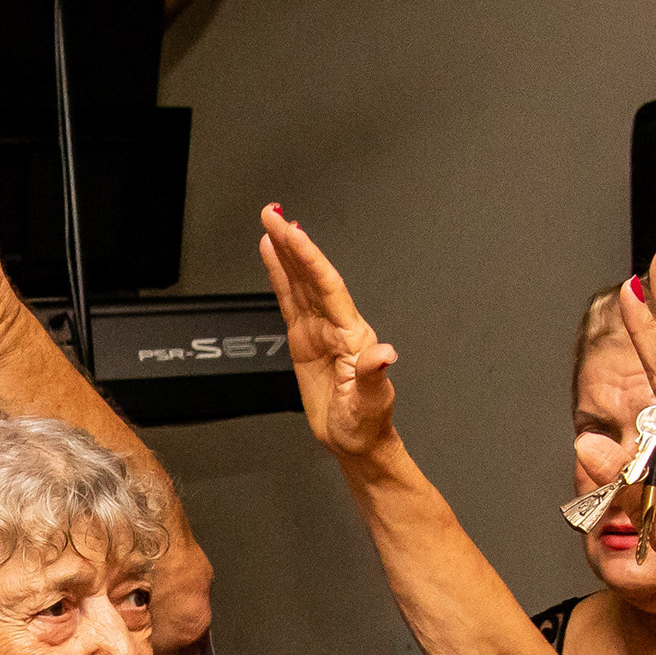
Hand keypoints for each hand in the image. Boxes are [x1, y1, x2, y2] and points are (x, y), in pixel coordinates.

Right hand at [260, 206, 400, 459]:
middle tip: (273, 214)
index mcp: (352, 334)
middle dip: (291, 242)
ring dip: (284, 252)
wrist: (357, 441)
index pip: (327, 286)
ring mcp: (319, 330)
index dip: (309, 257)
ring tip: (270, 223)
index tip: (292, 233)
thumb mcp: (371, 403)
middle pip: (310, 274)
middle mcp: (336, 325)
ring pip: (298, 282)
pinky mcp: (305, 339)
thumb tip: (385, 355)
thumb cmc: (367, 424)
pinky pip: (289, 300)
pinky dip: (280, 275)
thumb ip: (374, 376)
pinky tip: (272, 256)